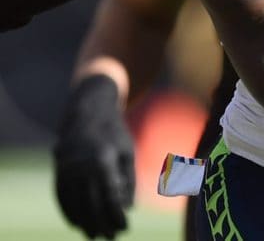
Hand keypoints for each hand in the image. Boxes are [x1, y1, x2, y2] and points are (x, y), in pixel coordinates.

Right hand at [54, 75, 134, 238]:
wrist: (87, 112)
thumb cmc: (114, 134)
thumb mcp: (127, 153)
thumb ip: (128, 180)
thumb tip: (127, 208)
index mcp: (102, 159)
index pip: (110, 195)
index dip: (116, 215)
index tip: (125, 227)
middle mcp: (81, 164)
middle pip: (91, 202)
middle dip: (101, 223)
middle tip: (111, 237)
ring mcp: (66, 167)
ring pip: (74, 202)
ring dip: (84, 222)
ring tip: (95, 235)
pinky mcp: (58, 169)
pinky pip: (62, 196)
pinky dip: (69, 212)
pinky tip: (78, 224)